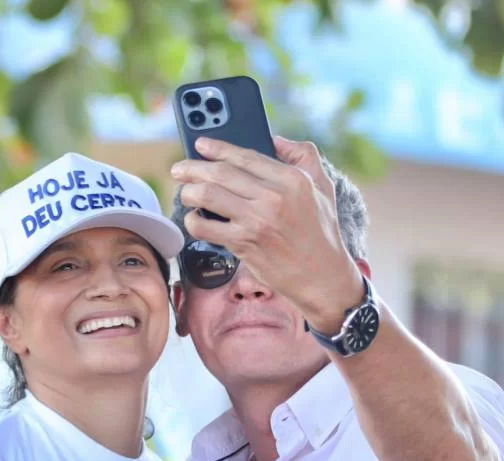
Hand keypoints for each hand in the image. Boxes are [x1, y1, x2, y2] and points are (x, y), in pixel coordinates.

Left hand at [172, 136, 365, 331]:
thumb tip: (275, 140)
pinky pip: (206, 228)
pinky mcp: (244, 244)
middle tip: (180, 169)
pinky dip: (193, 222)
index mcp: (292, 179)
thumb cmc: (322, 232)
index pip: (245, 156)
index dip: (217, 148)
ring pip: (208, 195)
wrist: (322, 277)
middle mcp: (272, 197)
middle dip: (193, 167)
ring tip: (185, 192)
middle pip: (220, 173)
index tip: (200, 144)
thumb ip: (303, 156)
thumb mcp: (323, 186)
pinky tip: (194, 219)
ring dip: (189, 192)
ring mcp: (256, 221)